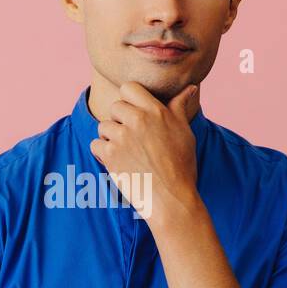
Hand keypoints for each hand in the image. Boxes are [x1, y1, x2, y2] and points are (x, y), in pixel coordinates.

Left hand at [89, 81, 199, 228]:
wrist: (171, 199)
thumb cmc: (181, 166)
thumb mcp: (184, 132)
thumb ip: (180, 107)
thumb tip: (190, 88)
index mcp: (155, 111)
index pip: (129, 88)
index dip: (130, 100)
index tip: (135, 113)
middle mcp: (137, 120)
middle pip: (115, 107)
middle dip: (120, 120)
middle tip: (133, 138)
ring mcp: (122, 137)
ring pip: (103, 126)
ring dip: (111, 138)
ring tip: (127, 152)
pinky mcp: (110, 155)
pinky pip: (96, 145)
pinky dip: (102, 154)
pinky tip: (118, 162)